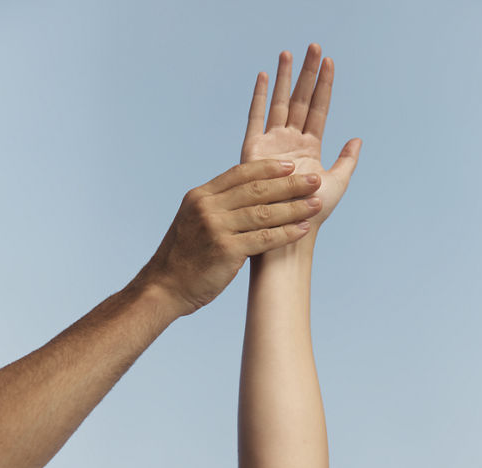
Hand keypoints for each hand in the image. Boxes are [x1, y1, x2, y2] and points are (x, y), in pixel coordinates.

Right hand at [135, 160, 321, 315]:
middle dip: (289, 184)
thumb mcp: (193, 221)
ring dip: (294, 208)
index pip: (240, 174)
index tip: (291, 165)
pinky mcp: (226, 251)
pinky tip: (303, 229)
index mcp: (200, 196)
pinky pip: (264, 238)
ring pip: (264, 212)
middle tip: (314, 180)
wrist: (164, 287)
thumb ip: (216, 207)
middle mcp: (208, 208)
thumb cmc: (183, 257)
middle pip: (257, 189)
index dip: (268, 168)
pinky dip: (286, 233)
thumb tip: (244, 196)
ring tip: (316, 204)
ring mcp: (216, 228)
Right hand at [241, 43, 361, 231]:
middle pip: (300, 99)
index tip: (329, 61)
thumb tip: (357, 139)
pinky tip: (263, 76)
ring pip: (280, 103)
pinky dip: (259, 98)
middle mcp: (290, 143)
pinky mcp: (254, 151)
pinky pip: (256, 119)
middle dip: (306, 73)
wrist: (288, 233)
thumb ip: (347, 162)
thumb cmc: (311, 215)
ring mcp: (272, 145)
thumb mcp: (337, 185)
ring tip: (289, 52)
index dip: (324, 85)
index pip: (318, 108)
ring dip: (284, 78)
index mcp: (309, 148)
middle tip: (313, 45)